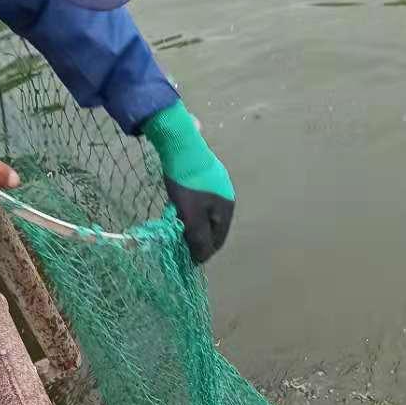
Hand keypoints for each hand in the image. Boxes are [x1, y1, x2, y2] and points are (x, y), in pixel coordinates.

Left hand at [142, 100, 234, 263]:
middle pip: (213, 226)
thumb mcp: (192, 216)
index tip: (186, 259)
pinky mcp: (206, 173)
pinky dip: (192, 208)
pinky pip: (201, 199)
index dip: (202, 253)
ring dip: (194, 222)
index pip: (217, 241)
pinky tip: (179, 206)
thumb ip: (198, 239)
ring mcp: (218, 183)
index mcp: (227, 208)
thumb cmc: (186, 183)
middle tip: (181, 243)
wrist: (180, 144)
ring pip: (206, 212)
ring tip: (178, 226)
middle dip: (199, 237)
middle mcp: (227, 196)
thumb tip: (201, 260)